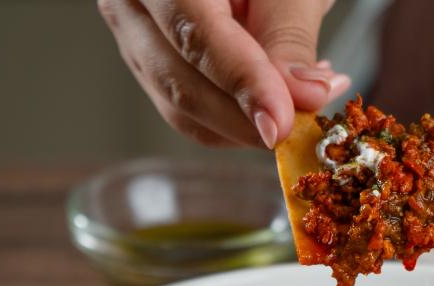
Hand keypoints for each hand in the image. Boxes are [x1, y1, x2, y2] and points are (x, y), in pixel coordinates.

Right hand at [97, 0, 350, 147]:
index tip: (280, 123)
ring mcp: (135, 41)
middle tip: (302, 124)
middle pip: (179, 84)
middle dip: (246, 120)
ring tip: (301, 106)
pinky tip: (279, 104)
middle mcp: (130, 6)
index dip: (242, 85)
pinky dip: (239, 121)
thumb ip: (290, 37)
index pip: (194, 36)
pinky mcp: (153, 69)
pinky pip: (191, 114)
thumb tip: (303, 99)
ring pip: (182, 111)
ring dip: (246, 126)